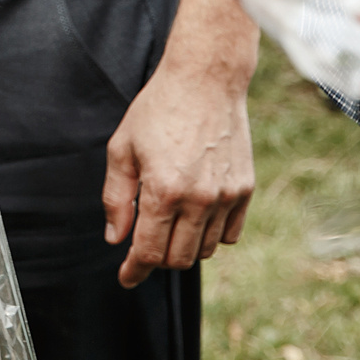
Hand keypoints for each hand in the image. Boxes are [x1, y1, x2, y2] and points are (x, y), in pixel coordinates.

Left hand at [102, 58, 254, 287]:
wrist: (205, 80)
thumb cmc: (157, 110)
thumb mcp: (122, 148)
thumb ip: (116, 197)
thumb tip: (115, 238)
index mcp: (162, 190)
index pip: (148, 251)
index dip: (134, 271)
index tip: (126, 278)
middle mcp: (198, 199)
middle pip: (178, 259)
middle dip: (156, 259)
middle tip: (143, 244)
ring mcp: (225, 196)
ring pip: (204, 250)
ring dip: (184, 247)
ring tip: (169, 224)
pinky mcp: (244, 191)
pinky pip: (229, 234)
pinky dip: (211, 235)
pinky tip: (195, 217)